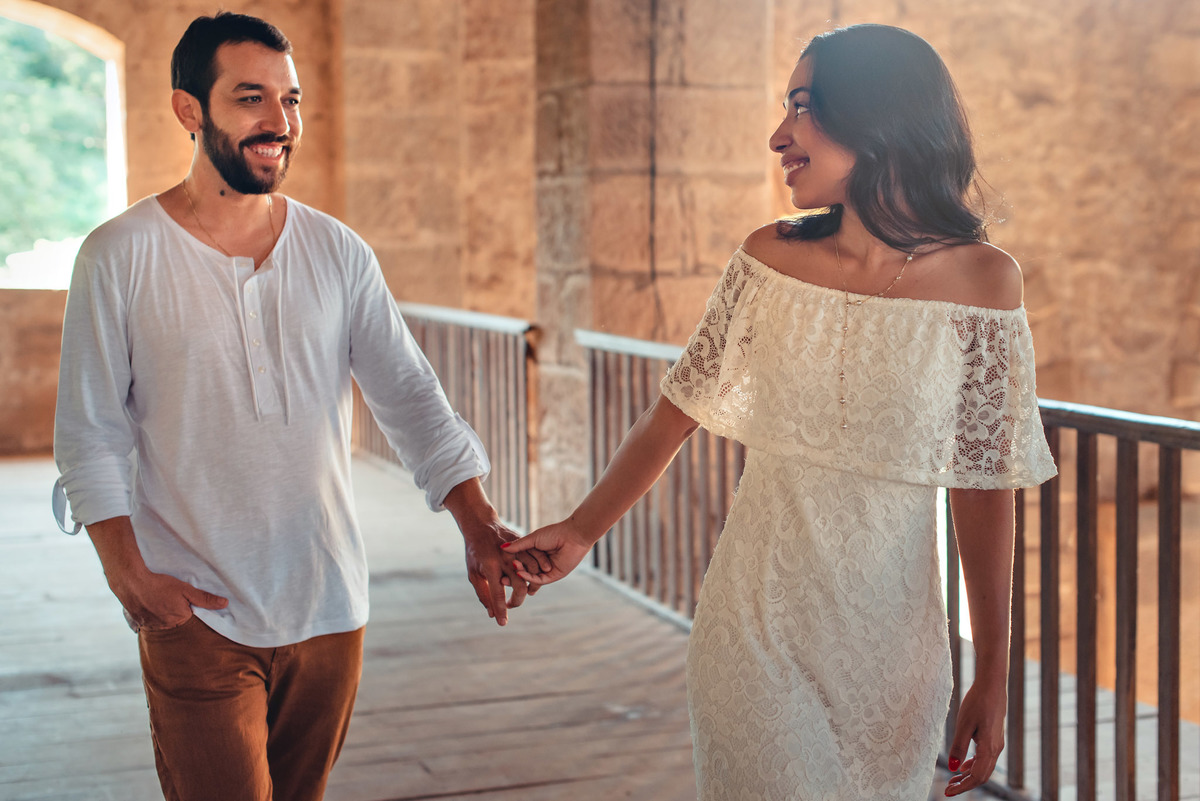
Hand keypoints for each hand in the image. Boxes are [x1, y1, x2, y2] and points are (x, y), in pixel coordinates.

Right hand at [109, 565, 227, 631]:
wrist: (131, 583)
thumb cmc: (160, 585)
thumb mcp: (186, 589)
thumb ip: (205, 598)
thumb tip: (224, 604)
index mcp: (179, 619)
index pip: (192, 619)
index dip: (191, 609)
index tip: (188, 602)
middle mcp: (165, 626)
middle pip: (177, 622)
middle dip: (177, 613)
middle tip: (173, 601)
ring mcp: (151, 626)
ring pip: (163, 623)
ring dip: (164, 616)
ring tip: (162, 602)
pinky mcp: (140, 623)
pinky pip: (150, 623)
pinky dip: (152, 616)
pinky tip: (151, 606)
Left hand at [460, 519, 549, 625]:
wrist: (481, 525)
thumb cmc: (474, 552)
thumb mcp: (473, 573)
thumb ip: (483, 593)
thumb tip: (492, 613)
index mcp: (490, 566)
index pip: (497, 594)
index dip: (501, 610)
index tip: (503, 623)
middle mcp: (504, 558)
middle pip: (519, 586)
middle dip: (518, 601)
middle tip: (513, 605)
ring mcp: (516, 549)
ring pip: (531, 572)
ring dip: (531, 587)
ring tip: (524, 593)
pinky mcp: (523, 544)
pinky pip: (536, 559)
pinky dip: (539, 571)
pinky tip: (535, 579)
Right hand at [502, 517, 593, 585]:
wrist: (572, 535)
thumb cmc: (554, 534)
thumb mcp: (532, 539)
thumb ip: (518, 546)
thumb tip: (502, 548)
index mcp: (534, 555)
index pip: (519, 563)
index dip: (509, 566)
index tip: (498, 567)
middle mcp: (539, 565)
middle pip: (523, 574)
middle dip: (512, 577)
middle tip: (501, 578)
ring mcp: (546, 571)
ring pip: (530, 578)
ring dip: (519, 577)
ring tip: (508, 576)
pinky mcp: (553, 576)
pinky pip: (539, 580)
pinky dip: (529, 577)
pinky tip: (520, 573)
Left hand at [944, 677, 1006, 795]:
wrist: (992, 685)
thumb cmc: (977, 702)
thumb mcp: (963, 724)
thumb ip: (958, 747)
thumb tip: (953, 768)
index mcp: (989, 748)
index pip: (977, 777)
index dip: (963, 787)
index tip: (948, 792)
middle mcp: (996, 749)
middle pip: (982, 776)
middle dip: (965, 784)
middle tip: (948, 789)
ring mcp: (997, 743)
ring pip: (984, 768)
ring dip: (968, 775)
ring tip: (953, 779)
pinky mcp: (994, 737)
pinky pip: (985, 758)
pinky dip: (973, 765)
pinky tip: (963, 766)